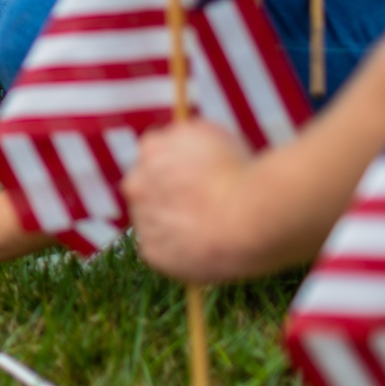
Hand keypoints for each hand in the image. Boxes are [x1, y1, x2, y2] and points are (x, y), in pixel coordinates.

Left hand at [121, 120, 258, 281]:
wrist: (246, 216)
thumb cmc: (239, 173)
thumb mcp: (211, 134)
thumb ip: (186, 140)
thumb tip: (186, 149)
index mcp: (151, 148)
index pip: (156, 156)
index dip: (178, 169)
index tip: (196, 180)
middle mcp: (137, 181)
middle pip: (147, 188)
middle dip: (168, 195)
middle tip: (200, 206)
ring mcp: (142, 217)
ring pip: (154, 220)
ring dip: (172, 223)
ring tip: (208, 229)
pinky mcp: (151, 250)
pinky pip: (162, 250)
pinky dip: (178, 251)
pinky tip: (203, 247)